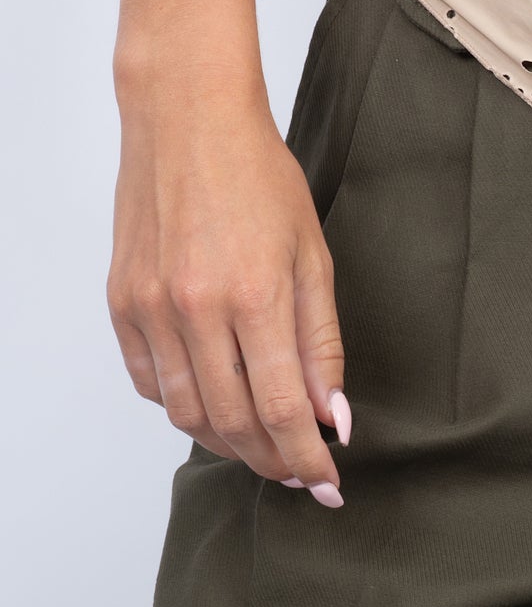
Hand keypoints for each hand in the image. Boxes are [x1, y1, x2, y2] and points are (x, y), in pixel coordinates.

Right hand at [107, 69, 350, 504]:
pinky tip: (215, 402)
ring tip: (261, 446)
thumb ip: (322, 344)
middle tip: (298, 472)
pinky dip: (185, 406)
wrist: (187, 120)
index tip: (327, 485)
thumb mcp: (313, 258)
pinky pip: (151, 382)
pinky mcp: (122, 302)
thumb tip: (333, 417)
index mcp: (254, 296)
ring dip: (228, 443)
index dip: (308, 459)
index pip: (284, 410)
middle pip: (234, 423)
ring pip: (188, 413)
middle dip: (272, 461)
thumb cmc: (259, 179)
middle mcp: (196, 309)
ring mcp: (151, 308)